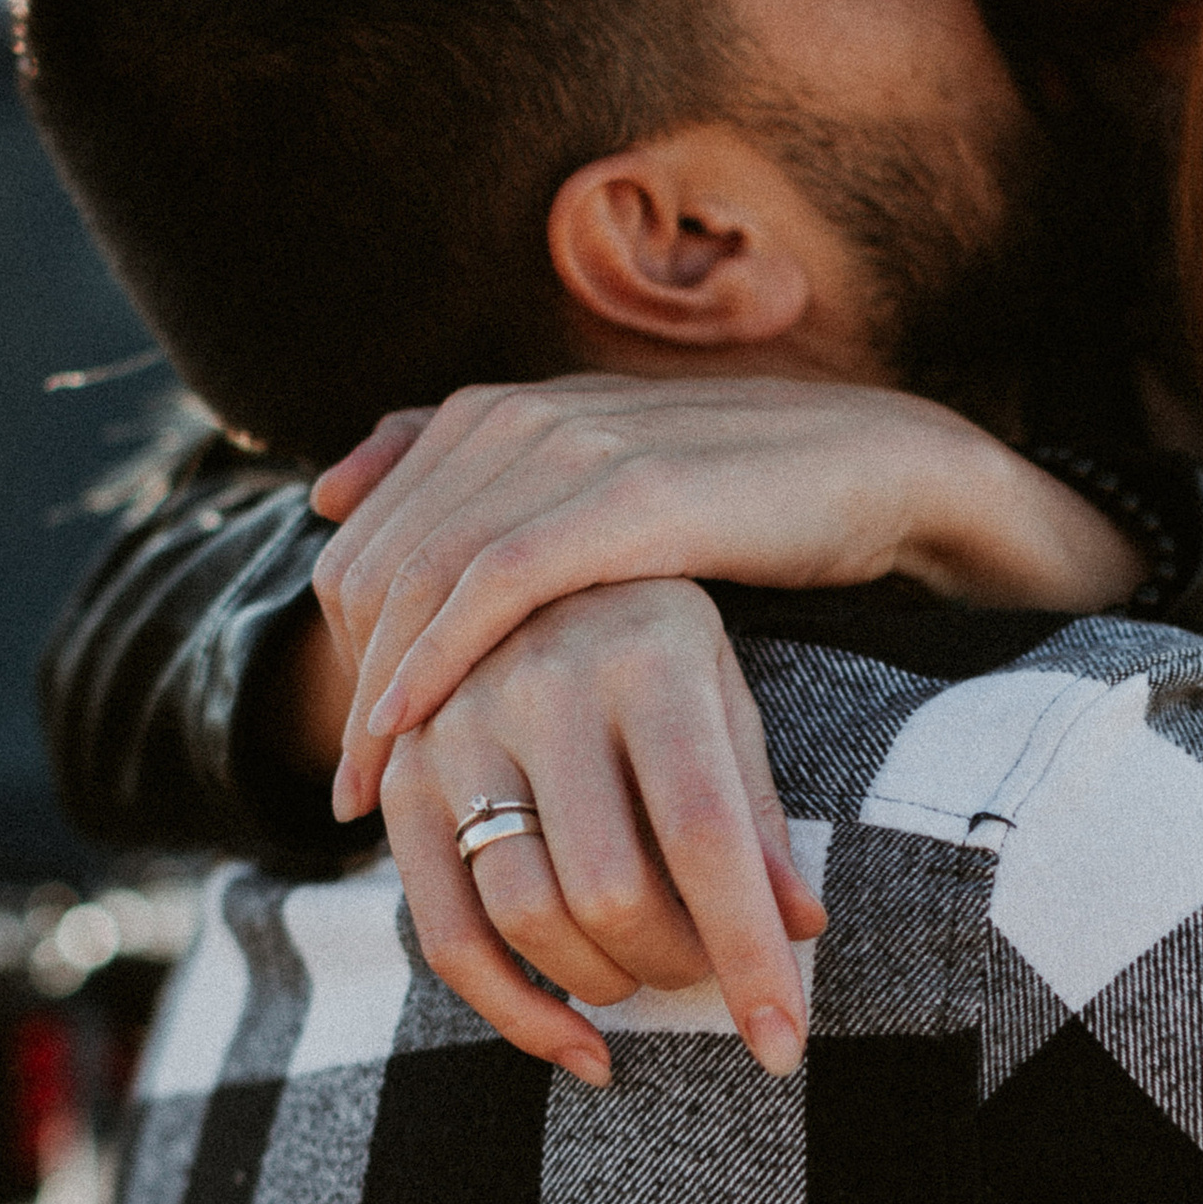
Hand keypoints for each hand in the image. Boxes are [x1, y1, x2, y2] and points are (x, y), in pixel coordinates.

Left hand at [311, 374, 1143, 822]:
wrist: (875, 466)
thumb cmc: (736, 493)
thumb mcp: (594, 479)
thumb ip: (472, 475)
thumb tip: (326, 484)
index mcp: (497, 411)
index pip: (364, 539)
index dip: (339, 648)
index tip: (351, 744)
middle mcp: (516, 417)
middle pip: (374, 566)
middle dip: (346, 685)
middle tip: (347, 792)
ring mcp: (570, 446)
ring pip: (420, 580)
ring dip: (380, 695)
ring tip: (369, 791)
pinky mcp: (627, 494)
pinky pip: (493, 581)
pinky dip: (437, 658)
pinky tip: (414, 729)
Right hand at [377, 582, 828, 1085]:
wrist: (520, 564)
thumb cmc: (654, 644)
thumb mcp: (723, 696)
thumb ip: (754, 806)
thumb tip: (801, 925)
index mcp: (649, 655)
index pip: (707, 833)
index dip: (749, 952)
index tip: (786, 1046)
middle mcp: (542, 683)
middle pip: (610, 888)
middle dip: (677, 964)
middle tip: (708, 970)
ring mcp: (457, 728)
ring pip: (525, 916)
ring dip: (603, 983)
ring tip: (647, 974)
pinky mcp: (401, 779)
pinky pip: (444, 934)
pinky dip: (514, 1011)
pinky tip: (578, 1041)